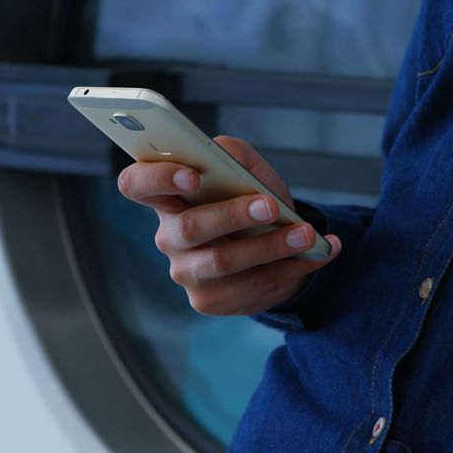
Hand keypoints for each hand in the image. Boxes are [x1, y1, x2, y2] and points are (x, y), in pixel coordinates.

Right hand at [117, 136, 341, 315]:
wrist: (277, 242)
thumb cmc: (251, 197)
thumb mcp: (244, 167)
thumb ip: (230, 153)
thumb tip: (221, 152)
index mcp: (166, 196)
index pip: (135, 185)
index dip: (157, 178)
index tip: (193, 175)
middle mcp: (168, 237)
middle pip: (189, 228)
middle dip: (232, 215)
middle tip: (270, 207)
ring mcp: (186, 272)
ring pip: (223, 261)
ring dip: (271, 247)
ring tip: (307, 234)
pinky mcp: (210, 300)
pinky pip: (249, 287)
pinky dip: (289, 269)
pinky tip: (317, 254)